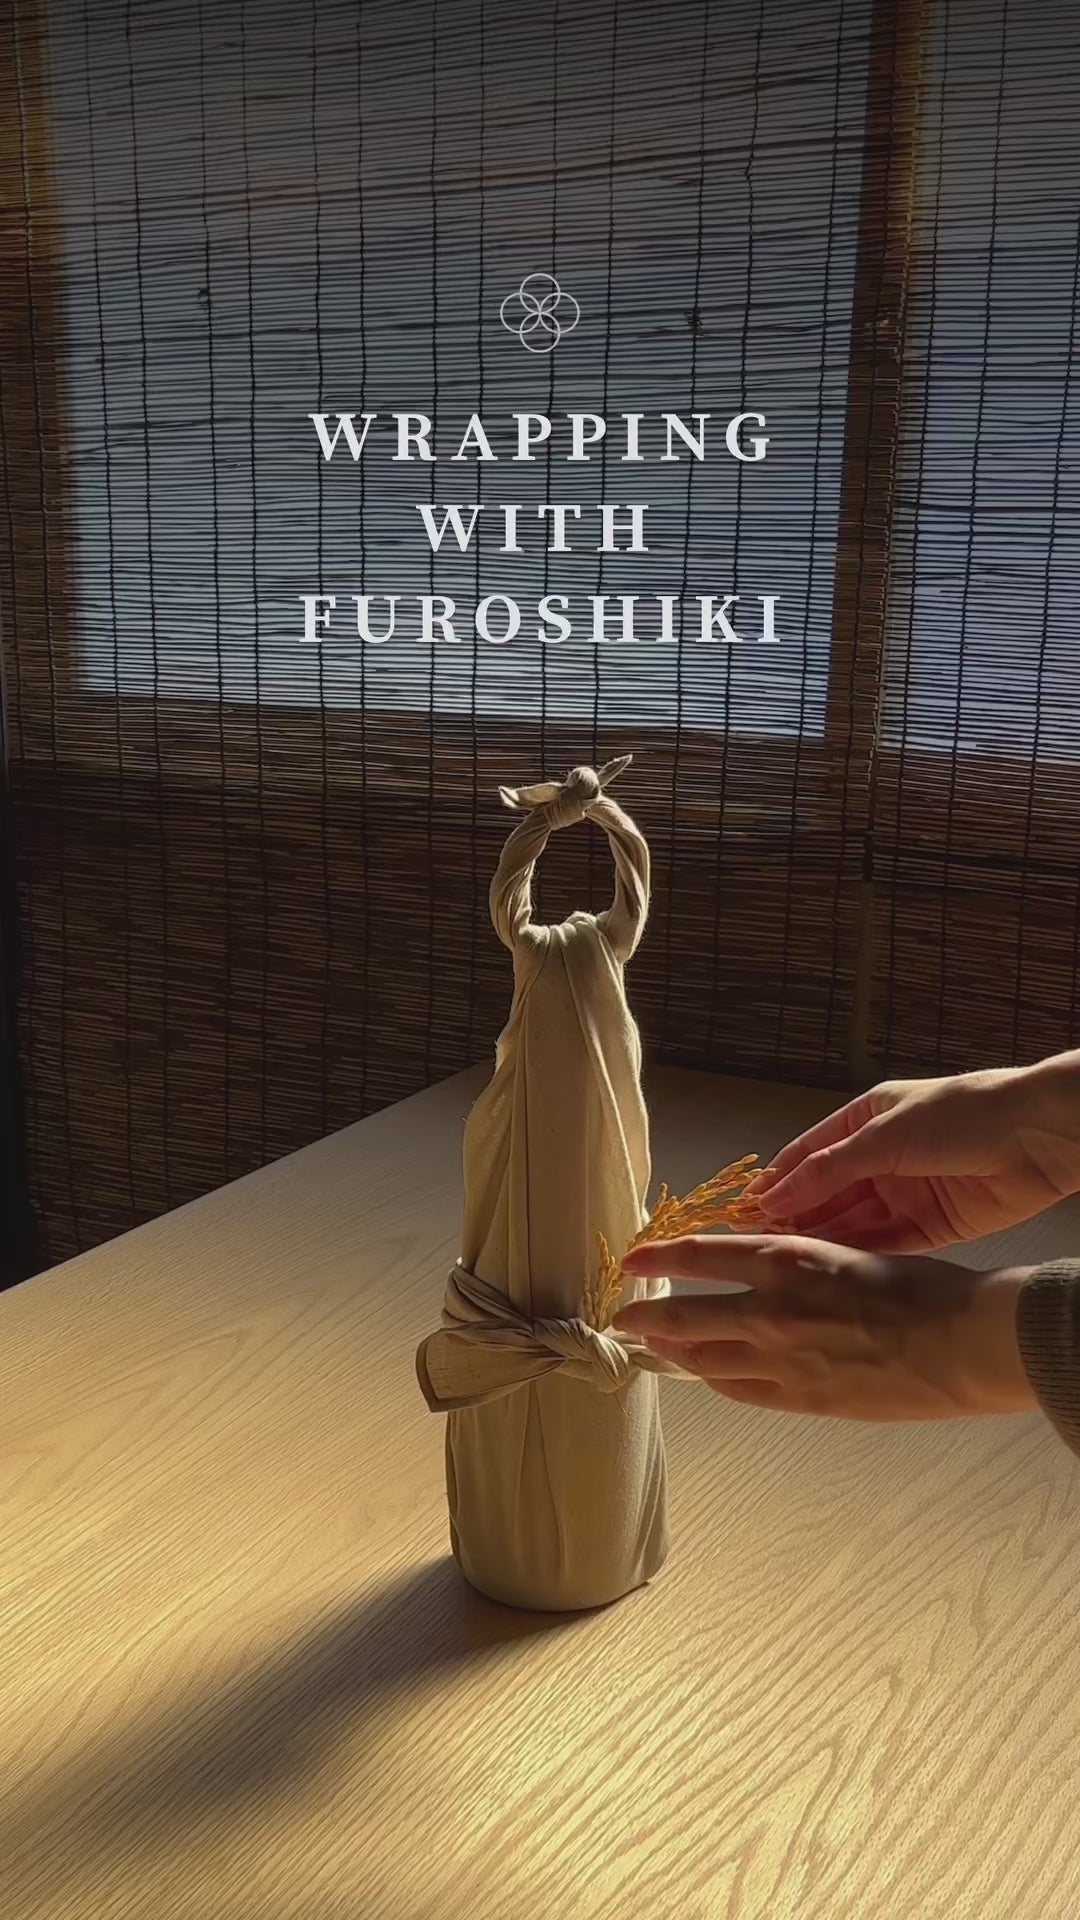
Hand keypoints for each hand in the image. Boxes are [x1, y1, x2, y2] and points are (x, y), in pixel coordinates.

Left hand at [611, 1233, 1037, 1421]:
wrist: (962, 1342)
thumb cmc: (921, 1289)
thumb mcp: (850, 1255)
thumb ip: (802, 1266)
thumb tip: (768, 1271)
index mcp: (788, 1259)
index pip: (701, 1255)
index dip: (660, 1258)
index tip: (633, 1260)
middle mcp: (773, 1308)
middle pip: (686, 1314)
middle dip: (648, 1316)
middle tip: (624, 1316)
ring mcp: (782, 1359)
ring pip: (705, 1358)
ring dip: (674, 1352)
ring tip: (653, 1349)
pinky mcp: (801, 1399)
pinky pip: (740, 1390)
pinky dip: (716, 1379)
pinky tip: (706, 1376)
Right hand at [748, 1060, 1079, 1253]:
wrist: (1035, 1136)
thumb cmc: (957, 1115)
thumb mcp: (883, 1136)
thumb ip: (829, 1170)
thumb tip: (773, 1196)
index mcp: (864, 1121)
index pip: (806, 1156)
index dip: (775, 1183)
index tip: (741, 1213)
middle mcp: (880, 1159)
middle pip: (826, 1194)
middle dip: (794, 1219)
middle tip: (755, 1249)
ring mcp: (904, 1193)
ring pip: (852, 1223)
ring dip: (822, 1241)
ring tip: (785, 1266)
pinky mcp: (930, 1226)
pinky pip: (885, 1244)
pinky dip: (859, 1256)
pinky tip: (831, 1271)